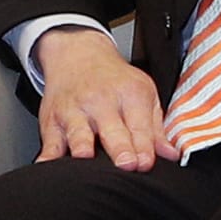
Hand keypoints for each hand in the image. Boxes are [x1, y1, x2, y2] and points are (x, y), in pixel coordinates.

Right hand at [31, 26, 164, 170]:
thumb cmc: (113, 79)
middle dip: (120, 149)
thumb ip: (156, 128)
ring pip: (78, 134)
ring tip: (86, 159)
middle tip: (127, 164)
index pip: (140, 127)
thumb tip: (172, 154)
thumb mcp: (143, 93)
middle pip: (111, 131)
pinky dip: (48, 155)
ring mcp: (74, 112)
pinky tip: (49, 165)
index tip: (146, 164)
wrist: (77, 54)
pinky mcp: (52, 121)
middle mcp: (100, 102)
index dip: (144, 148)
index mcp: (129, 95)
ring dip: (82, 148)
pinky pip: (49, 141)